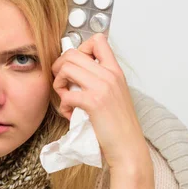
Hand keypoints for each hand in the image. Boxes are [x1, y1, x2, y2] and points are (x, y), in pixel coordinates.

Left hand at [52, 34, 154, 188]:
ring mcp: (103, 88)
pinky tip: (70, 114)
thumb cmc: (117, 124)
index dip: (79, 48)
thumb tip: (72, 71)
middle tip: (61, 83)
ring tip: (65, 98)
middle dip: (59, 67)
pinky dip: (63, 105)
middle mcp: (110, 75)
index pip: (98, 40)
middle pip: (72, 53)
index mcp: (115, 71)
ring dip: (58, 84)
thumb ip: (98, 79)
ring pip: (66, 68)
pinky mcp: (94, 103)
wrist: (128, 148)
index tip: (74, 66)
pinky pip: (67, 94)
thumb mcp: (113, 94)